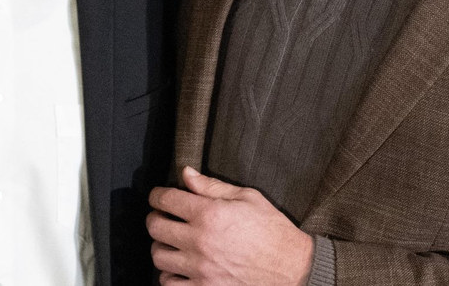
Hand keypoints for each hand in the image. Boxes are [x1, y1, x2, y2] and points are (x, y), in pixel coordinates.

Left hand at [147, 166, 313, 285]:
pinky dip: (169, 275)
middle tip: (164, 217)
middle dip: (156, 218)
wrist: (293, 269)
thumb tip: (186, 174)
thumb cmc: (273, 231)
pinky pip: (169, 284)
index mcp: (210, 214)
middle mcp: (199, 241)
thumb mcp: (247, 198)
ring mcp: (200, 269)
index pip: (166, 200)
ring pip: (158, 257)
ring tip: (172, 243)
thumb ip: (212, 186)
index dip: (157, 195)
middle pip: (155, 227)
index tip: (159, 197)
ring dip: (161, 247)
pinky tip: (180, 268)